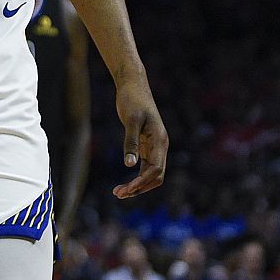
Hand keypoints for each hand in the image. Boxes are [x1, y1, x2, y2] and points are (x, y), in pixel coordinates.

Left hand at [112, 76, 166, 197]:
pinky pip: (145, 166)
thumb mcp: (130, 120)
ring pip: (151, 173)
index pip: (155, 169)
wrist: (133, 85)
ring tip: (119, 193)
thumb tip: (129, 165)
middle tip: (119, 194)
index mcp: (160, 140)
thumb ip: (130, 142)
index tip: (127, 190)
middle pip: (155, 176)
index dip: (142, 182)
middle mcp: (160, 145)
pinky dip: (136, 177)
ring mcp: (154, 146)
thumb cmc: (132, 100)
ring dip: (138, 185)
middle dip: (139, 188)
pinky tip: (125, 182)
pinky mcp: (146, 144)